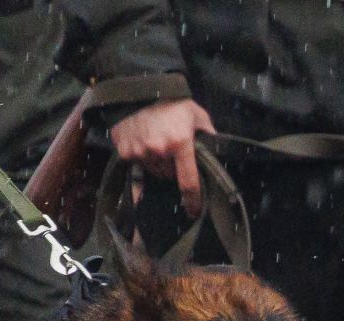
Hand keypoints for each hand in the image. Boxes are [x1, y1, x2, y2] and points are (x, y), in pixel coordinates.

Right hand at [109, 98, 215, 217]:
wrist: (138, 86)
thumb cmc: (172, 101)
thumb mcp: (197, 115)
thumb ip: (209, 135)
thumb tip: (219, 153)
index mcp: (180, 143)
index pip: (189, 182)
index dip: (193, 200)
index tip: (194, 211)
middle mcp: (159, 151)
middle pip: (170, 175)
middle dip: (173, 168)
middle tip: (173, 149)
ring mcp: (140, 151)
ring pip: (154, 171)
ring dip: (158, 163)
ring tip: (158, 141)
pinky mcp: (124, 150)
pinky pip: (137, 163)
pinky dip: (141, 157)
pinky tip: (144, 140)